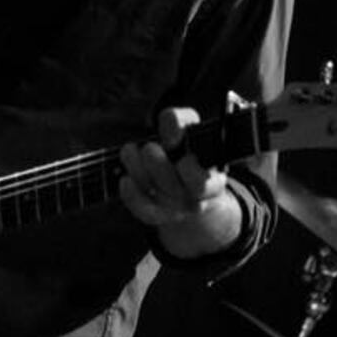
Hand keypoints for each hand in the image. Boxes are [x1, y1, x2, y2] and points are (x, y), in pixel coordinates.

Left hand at [119, 106, 240, 256]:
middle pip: (173, 189)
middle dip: (156, 165)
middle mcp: (195, 200)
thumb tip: (170, 134)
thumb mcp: (188, 128)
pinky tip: (124, 179)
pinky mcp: (160, 215)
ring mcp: (176, 209)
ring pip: (156, 197)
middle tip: (150, 148)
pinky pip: (144, 212)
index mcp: (212, 181)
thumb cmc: (186, 148)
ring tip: (129, 151)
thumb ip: (178, 120)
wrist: (190, 183)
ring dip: (138, 171)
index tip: (173, 147)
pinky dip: (131, 195)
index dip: (186, 168)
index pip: (200, 183)